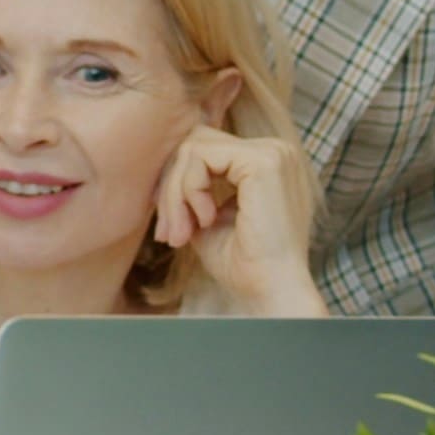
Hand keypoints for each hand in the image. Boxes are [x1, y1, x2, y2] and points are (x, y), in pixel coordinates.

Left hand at [153, 128, 325, 315]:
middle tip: (169, 232)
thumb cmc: (243, 264)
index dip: (177, 184)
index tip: (169, 226)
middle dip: (171, 187)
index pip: (205, 150)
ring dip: (176, 193)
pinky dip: (189, 190)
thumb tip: (160, 170)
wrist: (272, 291)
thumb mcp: (208, 217)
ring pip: (194, 148)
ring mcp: (272, 152)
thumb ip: (191, 188)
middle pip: (196, 143)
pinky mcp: (262, 161)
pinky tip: (204, 221)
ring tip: (181, 232)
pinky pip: (200, 157)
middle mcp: (274, 150)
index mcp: (266, 161)